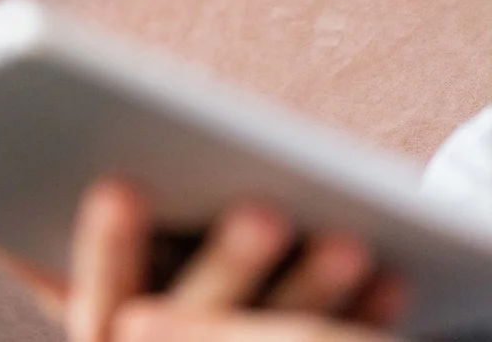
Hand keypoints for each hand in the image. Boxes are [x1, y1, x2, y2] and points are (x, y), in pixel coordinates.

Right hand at [51, 179, 406, 341]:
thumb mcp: (122, 281)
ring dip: (310, 289)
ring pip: (269, 341)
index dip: (108, 247)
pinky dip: (362, 317)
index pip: (100, 293)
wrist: (243, 333)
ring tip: (348, 242)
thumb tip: (111, 167)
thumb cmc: (166, 292)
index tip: (122, 187)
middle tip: (264, 214)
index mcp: (105, 325)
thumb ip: (118, 250)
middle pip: (189, 324)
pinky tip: (391, 278)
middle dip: (229, 266)